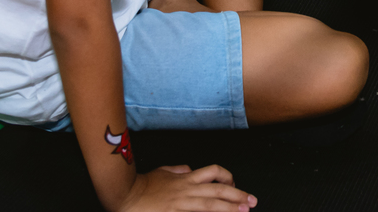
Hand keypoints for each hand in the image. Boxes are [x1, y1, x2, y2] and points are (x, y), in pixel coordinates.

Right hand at [119, 164, 255, 211]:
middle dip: (238, 195)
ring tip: (244, 211)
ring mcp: (181, 202)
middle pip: (218, 190)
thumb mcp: (163, 171)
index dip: (228, 178)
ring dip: (229, 208)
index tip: (236, 185)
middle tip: (252, 201)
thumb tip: (189, 169)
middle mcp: (187, 189)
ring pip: (211, 204)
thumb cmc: (142, 185)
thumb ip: (178, 170)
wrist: (125, 193)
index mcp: (186, 178)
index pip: (214, 172)